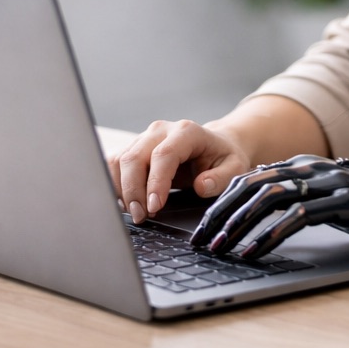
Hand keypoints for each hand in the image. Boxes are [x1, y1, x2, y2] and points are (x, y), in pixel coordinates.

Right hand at [107, 119, 254, 224]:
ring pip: (119, 161)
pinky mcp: (134, 149)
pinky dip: (115, 185)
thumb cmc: (223, 158)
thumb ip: (221, 178)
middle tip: (142, 216)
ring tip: (135, 213)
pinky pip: (114, 165)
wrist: (215, 145)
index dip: (156, 182)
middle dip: (133, 190)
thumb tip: (201, 186)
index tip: (155, 206)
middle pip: (134, 157)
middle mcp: (161, 131)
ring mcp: (144, 138)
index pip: (163, 155)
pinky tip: (126, 203)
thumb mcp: (234, 168)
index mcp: (187, 132)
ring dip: (121, 190)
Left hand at [190, 156, 348, 259]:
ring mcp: (330, 182)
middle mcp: (313, 168)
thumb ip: (300, 199)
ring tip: (220, 250)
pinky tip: (255, 253)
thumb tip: (259, 219)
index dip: (220, 203)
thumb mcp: (331, 199)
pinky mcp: (347, 201)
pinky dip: (271, 235)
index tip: (201, 230)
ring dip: (239, 225)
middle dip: (220, 215)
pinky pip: (298, 216)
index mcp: (305, 165)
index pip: (249, 178)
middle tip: (199, 242)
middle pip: (252, 185)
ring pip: (269, 197)